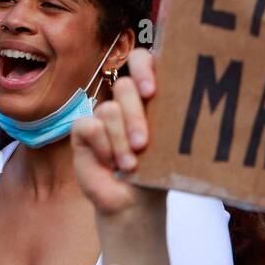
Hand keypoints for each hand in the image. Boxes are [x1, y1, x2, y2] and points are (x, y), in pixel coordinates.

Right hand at [73, 48, 161, 215]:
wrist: (133, 202)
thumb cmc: (155, 171)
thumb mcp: (168, 142)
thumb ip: (169, 116)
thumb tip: (180, 100)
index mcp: (149, 96)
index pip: (143, 61)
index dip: (143, 69)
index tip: (151, 92)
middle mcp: (124, 101)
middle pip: (125, 86)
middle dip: (135, 116)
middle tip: (143, 143)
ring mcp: (102, 114)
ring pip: (109, 109)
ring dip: (121, 141)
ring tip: (130, 164)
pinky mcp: (83, 129)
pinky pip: (90, 125)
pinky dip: (103, 147)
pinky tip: (109, 163)